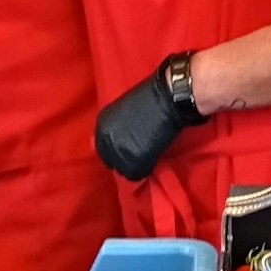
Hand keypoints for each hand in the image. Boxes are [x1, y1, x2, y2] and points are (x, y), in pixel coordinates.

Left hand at [95, 59, 197, 181]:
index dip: (119, 152)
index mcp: (102, 125)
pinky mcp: (134, 158)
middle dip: (126, 161)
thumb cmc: (151, 99)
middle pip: (112, 163)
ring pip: (124, 171)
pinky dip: (145, 169)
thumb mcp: (124, 111)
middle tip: (142, 153)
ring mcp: (118, 150)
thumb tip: (114, 143)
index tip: (132, 150)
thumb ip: (116, 129)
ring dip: (136, 165)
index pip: (104, 151)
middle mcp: (106, 139)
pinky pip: (137, 174)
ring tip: (149, 153)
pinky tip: (153, 157)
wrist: (168, 97)